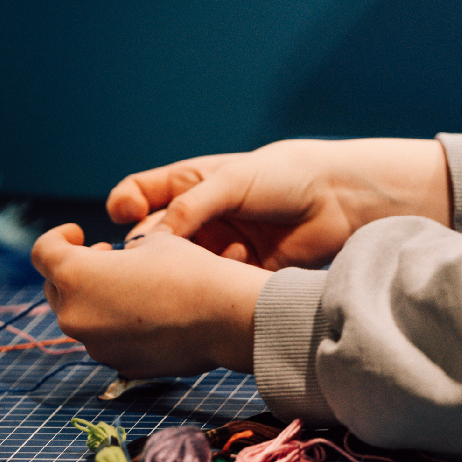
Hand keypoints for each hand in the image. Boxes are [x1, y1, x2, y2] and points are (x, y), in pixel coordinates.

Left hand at [31, 224, 270, 377]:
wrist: (225, 317)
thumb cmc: (190, 271)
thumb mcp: (151, 242)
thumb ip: (118, 254)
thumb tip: (116, 264)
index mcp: (76, 275)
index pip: (42, 252)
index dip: (57, 237)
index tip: (78, 233)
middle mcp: (76, 315)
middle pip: (55, 288)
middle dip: (74, 269)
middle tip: (105, 257)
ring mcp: (96, 346)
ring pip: (81, 317)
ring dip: (95, 299)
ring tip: (131, 287)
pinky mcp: (118, 365)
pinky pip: (105, 340)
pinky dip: (116, 325)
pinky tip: (148, 314)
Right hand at [106, 138, 451, 269]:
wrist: (337, 201)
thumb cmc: (283, 177)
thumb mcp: (231, 181)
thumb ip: (190, 207)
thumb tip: (148, 238)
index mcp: (188, 186)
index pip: (137, 196)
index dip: (124, 206)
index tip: (124, 215)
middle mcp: (196, 219)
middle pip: (153, 237)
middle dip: (155, 245)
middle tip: (169, 249)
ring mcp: (214, 249)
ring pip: (180, 265)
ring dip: (189, 264)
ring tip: (216, 254)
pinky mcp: (235, 275)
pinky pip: (210, 284)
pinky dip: (217, 279)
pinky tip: (240, 265)